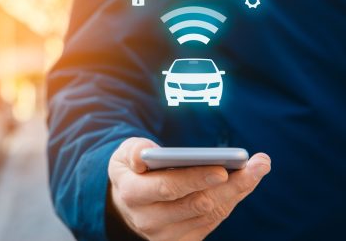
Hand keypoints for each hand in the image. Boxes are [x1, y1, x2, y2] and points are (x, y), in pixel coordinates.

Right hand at [108, 138, 270, 240]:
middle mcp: (148, 220)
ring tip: (258, 168)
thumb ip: (133, 150)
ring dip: (237, 191)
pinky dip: (231, 201)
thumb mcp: (124, 154)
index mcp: (132, 194)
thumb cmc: (132, 170)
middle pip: (197, 204)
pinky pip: (213, 222)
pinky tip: (245, 182)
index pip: (168, 187)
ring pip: (210, 214)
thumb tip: (146, 155)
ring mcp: (165, 236)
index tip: (222, 169)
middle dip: (230, 185)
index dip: (196, 179)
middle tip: (256, 165)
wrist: (126, 202)